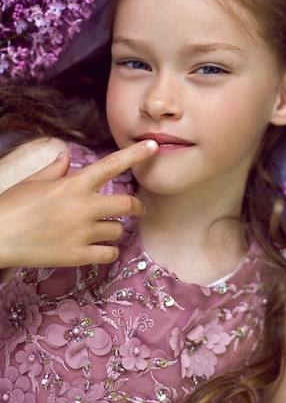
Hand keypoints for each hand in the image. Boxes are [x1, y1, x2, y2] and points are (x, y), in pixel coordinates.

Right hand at [0, 140, 157, 268]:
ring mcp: (81, 233)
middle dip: (136, 207)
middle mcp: (83, 207)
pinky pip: (109, 254)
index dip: (136, 154)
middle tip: (136, 209)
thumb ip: (56, 171)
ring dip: (114, 229)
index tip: (153, 146)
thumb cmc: (11, 206)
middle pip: (128, 205)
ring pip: (118, 230)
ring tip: (101, 230)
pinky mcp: (77, 256)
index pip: (112, 165)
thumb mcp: (33, 182)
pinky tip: (99, 248)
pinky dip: (108, 251)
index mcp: (74, 184)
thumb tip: (66, 159)